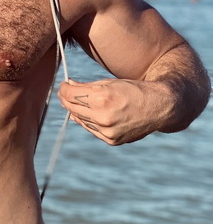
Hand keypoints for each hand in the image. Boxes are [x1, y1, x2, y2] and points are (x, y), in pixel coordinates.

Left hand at [58, 78, 172, 144]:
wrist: (159, 107)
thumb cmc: (134, 90)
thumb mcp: (110, 83)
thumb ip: (86, 86)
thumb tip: (67, 86)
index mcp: (101, 98)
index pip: (69, 94)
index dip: (64, 88)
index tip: (64, 85)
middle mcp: (103, 117)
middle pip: (72, 107)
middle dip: (67, 99)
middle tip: (67, 93)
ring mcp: (107, 131)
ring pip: (80, 119)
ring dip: (78, 110)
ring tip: (83, 102)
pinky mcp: (111, 140)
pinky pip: (91, 129)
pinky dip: (89, 121)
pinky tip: (93, 114)